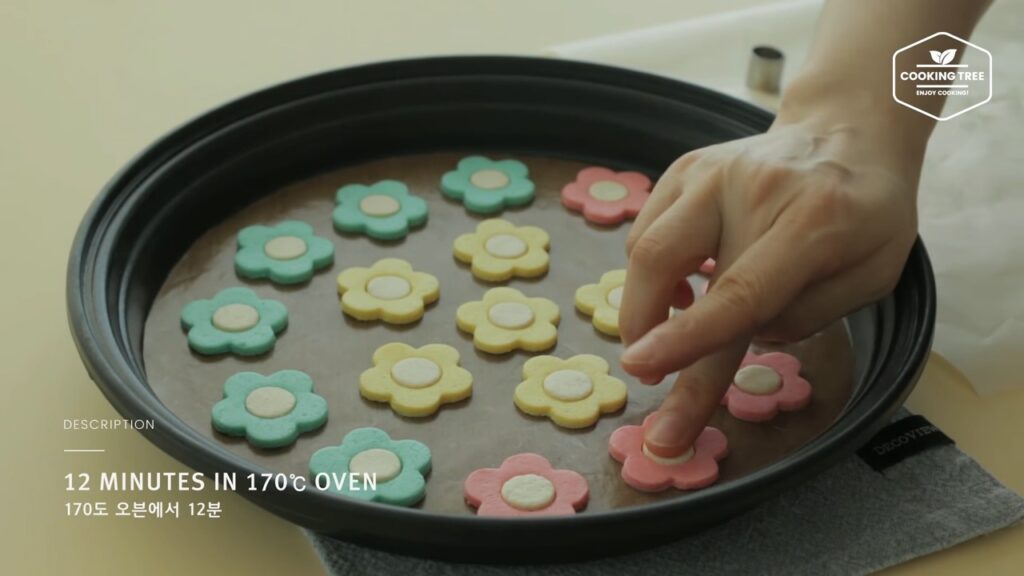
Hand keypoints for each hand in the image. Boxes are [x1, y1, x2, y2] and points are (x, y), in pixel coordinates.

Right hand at [618, 113, 919, 455]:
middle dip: (641, 329)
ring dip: (643, 307)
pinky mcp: (683, 169)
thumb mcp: (870, 279)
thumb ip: (805, 317)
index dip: (690, 336)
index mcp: (814, 222)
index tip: (641, 369)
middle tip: (646, 374)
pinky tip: (683, 287)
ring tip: (668, 333)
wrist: (850, 132)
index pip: (742, 290)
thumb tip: (738, 339)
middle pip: (664, 260)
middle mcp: (752, 188)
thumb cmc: (868, 215)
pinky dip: (651, 275)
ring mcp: (709, 172)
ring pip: (643, 249)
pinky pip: (644, 233)